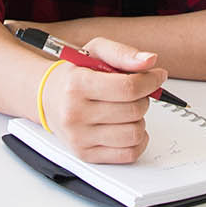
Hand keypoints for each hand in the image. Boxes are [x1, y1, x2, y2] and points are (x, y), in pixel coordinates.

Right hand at [38, 37, 167, 164]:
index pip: (127, 87)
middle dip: (143, 98)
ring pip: (134, 134)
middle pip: (134, 110)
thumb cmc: (74, 74)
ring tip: (128, 109)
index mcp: (77, 84)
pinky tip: (128, 126)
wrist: (48, 97)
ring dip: (140, 119)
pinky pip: (128, 154)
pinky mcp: (85, 154)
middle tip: (135, 91)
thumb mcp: (95, 51)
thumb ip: (123, 53)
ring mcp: (79, 137)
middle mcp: (75, 113)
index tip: (157, 76)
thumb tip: (149, 60)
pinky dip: (137, 141)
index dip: (150, 81)